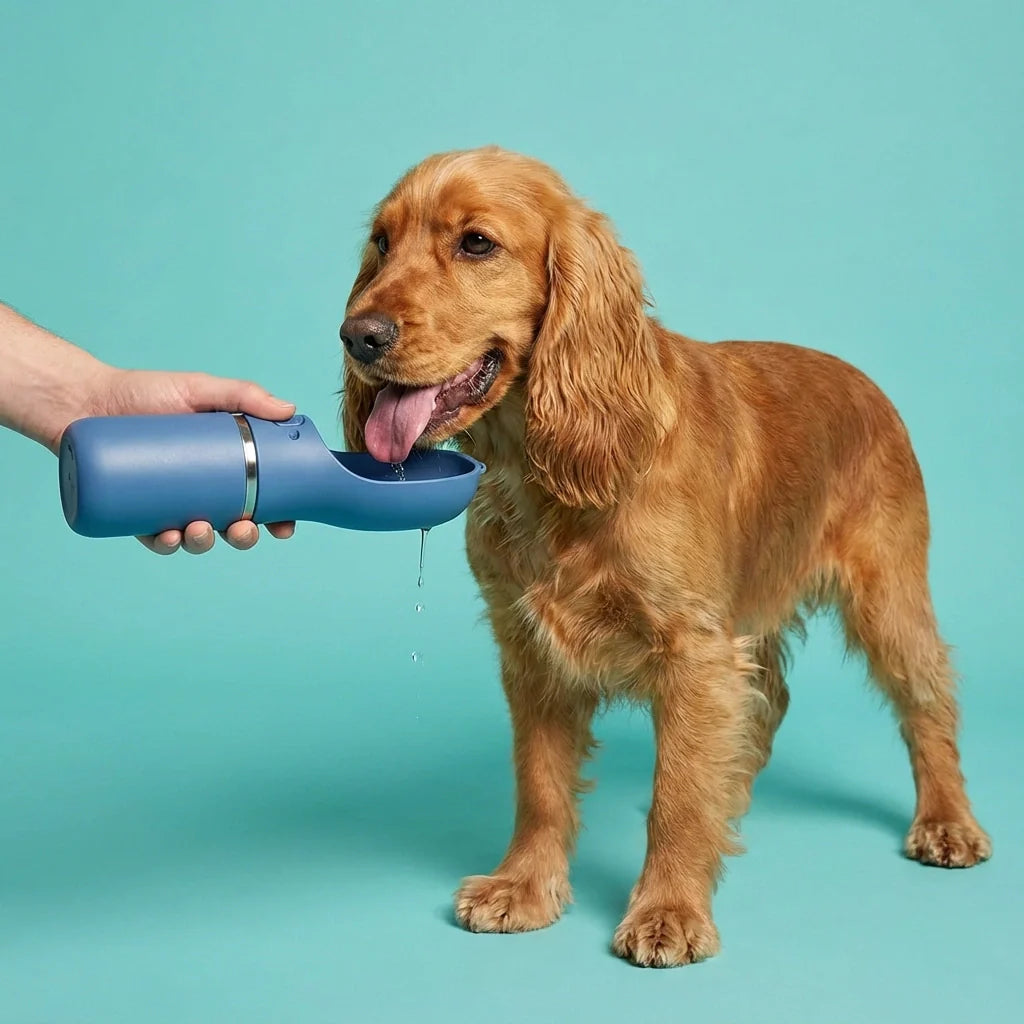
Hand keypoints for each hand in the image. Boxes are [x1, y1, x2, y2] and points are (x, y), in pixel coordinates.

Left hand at [91, 367, 297, 554]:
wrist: (84, 398)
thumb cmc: (143, 392)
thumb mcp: (198, 388)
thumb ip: (244, 394)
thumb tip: (288, 410)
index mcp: (224, 466)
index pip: (260, 497)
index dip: (277, 517)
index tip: (285, 526)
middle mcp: (200, 489)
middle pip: (232, 524)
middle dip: (243, 537)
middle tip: (241, 529)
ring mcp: (170, 503)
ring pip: (196, 537)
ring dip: (204, 543)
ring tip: (198, 530)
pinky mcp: (136, 512)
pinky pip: (155, 538)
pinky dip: (166, 544)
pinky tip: (169, 538)